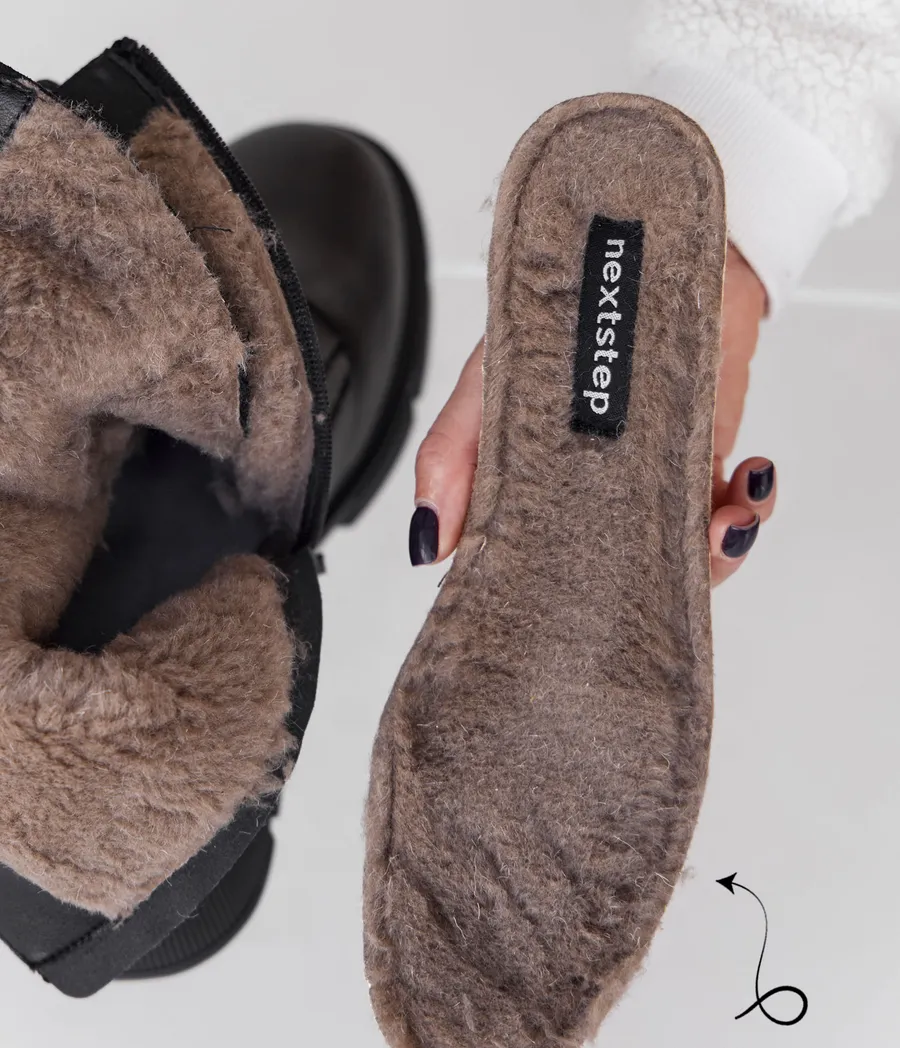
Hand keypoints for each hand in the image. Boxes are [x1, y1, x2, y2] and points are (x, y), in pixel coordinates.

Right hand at [410, 244, 773, 586]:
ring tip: (727, 520)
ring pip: (685, 557)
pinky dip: (752, 507)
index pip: (538, 574)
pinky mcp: (703, 462)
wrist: (648, 251)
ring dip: (718, 553)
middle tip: (666, 570)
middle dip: (653, 589)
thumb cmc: (557, 318)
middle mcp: (595, 503)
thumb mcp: (482, 386)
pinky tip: (749, 479)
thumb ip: (449, 459)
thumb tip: (429, 542)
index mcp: (534, 496)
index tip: (575, 606)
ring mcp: (651, 487)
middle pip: (623, 581)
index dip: (554, 602)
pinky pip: (735, 509)